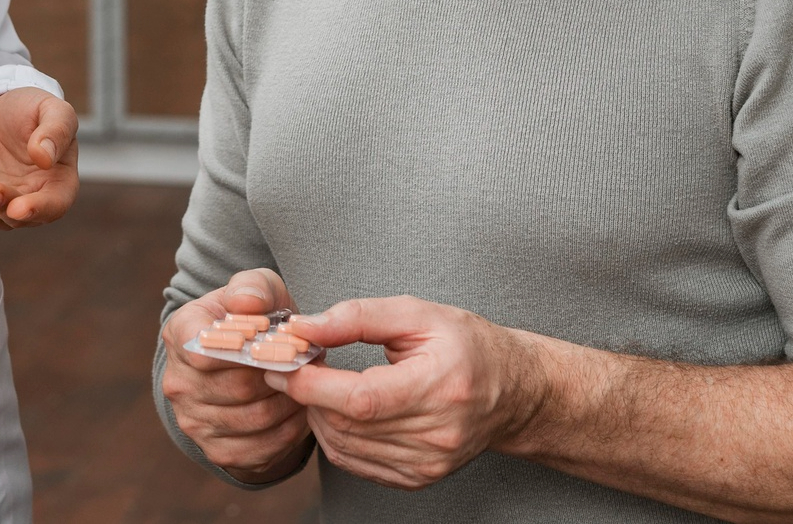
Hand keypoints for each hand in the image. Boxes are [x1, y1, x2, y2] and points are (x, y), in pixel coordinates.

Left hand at [0, 87, 78, 229]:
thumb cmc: (30, 110)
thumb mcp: (51, 109)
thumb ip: (56, 130)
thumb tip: (45, 158)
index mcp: (57, 182)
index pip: (53, 205)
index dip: (38, 210)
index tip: (19, 208)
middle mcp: (29, 199)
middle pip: (16, 218)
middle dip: (0, 205)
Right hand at [158, 269, 314, 483]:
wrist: (248, 361)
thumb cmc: (255, 320)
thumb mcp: (257, 290)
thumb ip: (252, 288)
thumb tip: (246, 303)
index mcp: (180, 335)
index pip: (204, 350)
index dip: (244, 348)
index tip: (275, 339)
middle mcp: (178, 382)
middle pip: (238, 387)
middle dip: (279, 376)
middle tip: (306, 366)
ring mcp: (193, 421)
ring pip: (255, 419)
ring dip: (289, 404)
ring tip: (307, 386)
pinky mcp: (215, 450)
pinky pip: (259, 449)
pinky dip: (288, 433)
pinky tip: (298, 412)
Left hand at [266, 294, 543, 491]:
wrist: (512, 392)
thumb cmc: (466, 345)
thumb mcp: (416, 313)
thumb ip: (356, 317)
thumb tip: (304, 327)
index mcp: (439, 387)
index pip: (361, 398)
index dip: (311, 383)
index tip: (280, 362)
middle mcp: (435, 434)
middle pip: (346, 426)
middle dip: (305, 395)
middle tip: (291, 364)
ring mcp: (427, 463)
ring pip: (344, 448)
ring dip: (316, 415)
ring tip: (316, 383)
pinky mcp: (418, 478)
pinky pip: (356, 463)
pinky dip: (335, 436)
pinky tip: (337, 409)